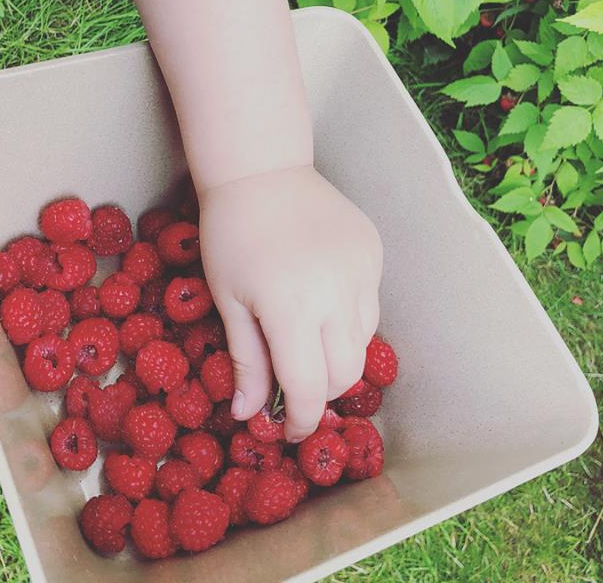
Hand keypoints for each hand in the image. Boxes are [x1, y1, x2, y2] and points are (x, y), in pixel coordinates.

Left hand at [200, 165, 382, 441]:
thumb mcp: (228, 302)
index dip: (302, 420)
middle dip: (321, 392)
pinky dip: (349, 319)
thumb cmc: (230, 235)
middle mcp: (337, 293)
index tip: (290, 432)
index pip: (310, 388)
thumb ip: (247, 362)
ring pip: (363, 341)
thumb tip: (251, 416)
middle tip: (295, 388)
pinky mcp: (374, 252)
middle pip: (346, 373)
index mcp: (292, 308)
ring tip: (306, 340)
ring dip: (337, 356)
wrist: (260, 170)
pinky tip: (321, 300)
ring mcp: (363, 270)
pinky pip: (370, 304)